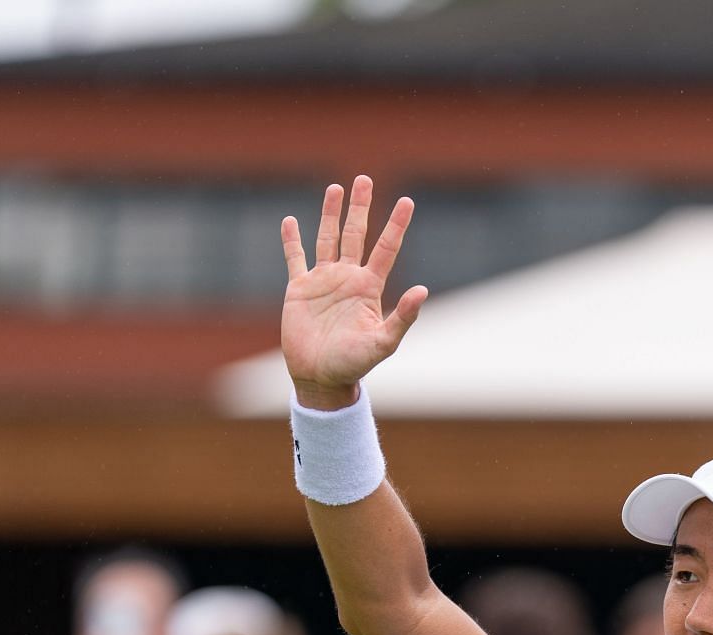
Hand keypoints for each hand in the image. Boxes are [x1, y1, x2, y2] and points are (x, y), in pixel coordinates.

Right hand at [280, 176, 426, 408]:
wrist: (320, 378)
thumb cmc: (354, 364)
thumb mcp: (383, 343)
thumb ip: (403, 317)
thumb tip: (422, 290)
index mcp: (369, 287)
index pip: (386, 248)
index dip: (396, 224)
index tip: (407, 200)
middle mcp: (348, 278)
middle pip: (355, 234)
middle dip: (360, 207)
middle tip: (364, 179)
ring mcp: (323, 281)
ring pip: (327, 239)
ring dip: (330, 213)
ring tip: (336, 188)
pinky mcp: (299, 290)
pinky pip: (295, 259)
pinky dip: (292, 240)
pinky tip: (290, 220)